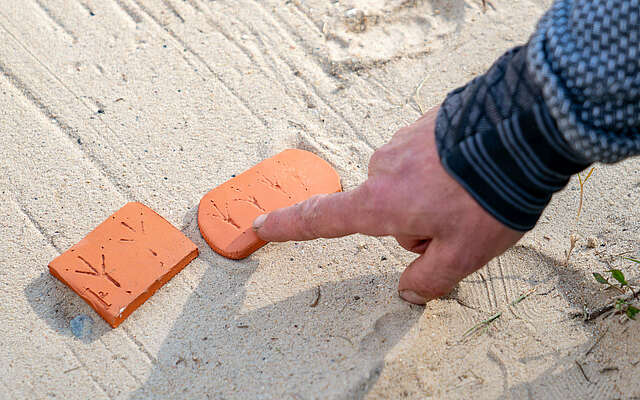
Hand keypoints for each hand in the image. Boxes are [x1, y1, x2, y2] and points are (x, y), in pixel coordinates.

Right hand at [252, 107, 523, 303]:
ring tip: (472, 191)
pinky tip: (474, 168)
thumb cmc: (487, 196)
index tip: (260, 224)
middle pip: (387, 211)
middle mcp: (382, 169)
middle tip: (461, 220)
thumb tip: (408, 290)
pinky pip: (425, 158)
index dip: (287, 226)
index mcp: (381, 204)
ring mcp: (402, 141)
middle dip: (418, 222)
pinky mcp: (424, 123)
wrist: (522, 129)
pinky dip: (444, 169)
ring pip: (410, 185)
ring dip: (434, 194)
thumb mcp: (463, 255)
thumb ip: (429, 278)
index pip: (321, 219)